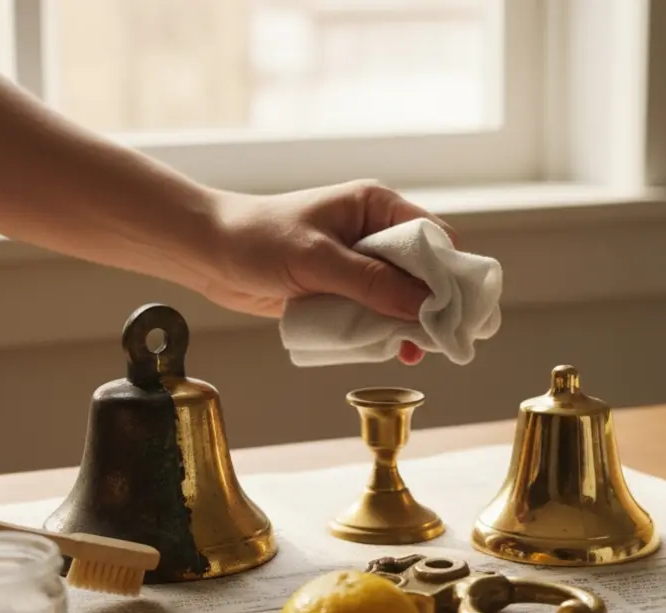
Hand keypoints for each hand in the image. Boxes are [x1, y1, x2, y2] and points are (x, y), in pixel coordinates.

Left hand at [201, 180, 458, 365]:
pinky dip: (381, 331)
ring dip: (406, 324)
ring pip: (400, 298)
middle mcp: (373, 233)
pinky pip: (374, 313)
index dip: (451, 274)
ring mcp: (358, 263)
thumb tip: (424, 306)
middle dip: (431, 306)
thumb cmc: (258, 239)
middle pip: (424, 272)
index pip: (434, 238)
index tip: (456, 312)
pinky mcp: (341, 289)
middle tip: (437, 341)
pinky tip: (386, 350)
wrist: (209, 252)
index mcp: (377, 207)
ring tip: (410, 352)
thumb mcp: (318, 261)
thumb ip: (372, 283)